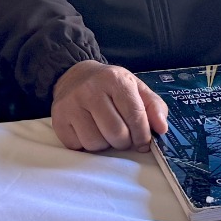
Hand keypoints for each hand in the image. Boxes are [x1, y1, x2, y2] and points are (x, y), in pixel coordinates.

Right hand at [51, 59, 168, 152]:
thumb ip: (154, 107)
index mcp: (115, 79)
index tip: (143, 143)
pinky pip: (77, 146)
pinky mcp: (58, 118)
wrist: (75, 75)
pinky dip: (86, 145)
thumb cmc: (110, 86)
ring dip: (104, 144)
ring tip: (104, 131)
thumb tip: (162, 129)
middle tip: (122, 136)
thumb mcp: (136, 88)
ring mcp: (71, 104)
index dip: (142, 135)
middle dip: (124, 141)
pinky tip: (88, 130)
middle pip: (116, 133)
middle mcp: (91, 90)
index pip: (135, 116)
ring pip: (95, 143)